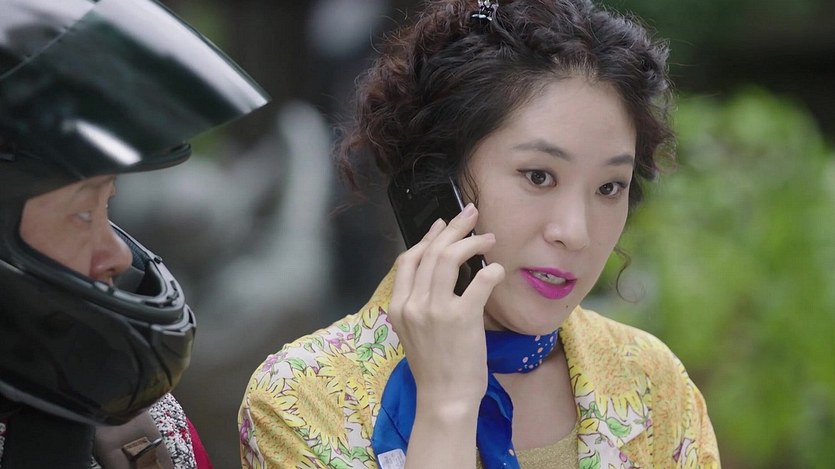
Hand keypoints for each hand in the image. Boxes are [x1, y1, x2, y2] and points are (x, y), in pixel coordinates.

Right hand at [388, 203, 505, 409]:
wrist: (444, 397)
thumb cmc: (434, 366)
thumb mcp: (414, 330)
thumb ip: (420, 301)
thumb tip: (438, 271)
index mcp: (399, 306)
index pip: (408, 259)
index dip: (426, 238)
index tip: (442, 225)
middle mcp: (413, 304)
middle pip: (430, 252)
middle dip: (452, 228)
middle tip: (470, 214)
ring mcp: (435, 310)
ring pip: (448, 259)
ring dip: (471, 242)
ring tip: (487, 237)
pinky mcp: (461, 319)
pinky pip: (477, 283)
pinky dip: (489, 271)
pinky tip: (496, 269)